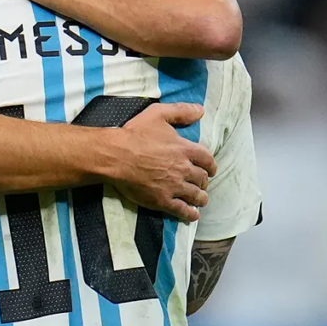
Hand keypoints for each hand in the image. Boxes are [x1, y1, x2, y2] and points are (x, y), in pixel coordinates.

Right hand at [110, 102, 216, 221]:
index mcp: (184, 149)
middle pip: (202, 178)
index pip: (207, 159)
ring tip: (201, 199)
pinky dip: (190, 213)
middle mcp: (183, 169)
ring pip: (196, 196)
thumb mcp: (157, 114)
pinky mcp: (163, 200)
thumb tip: (201, 111)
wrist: (116, 156)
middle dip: (204, 181)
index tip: (210, 169)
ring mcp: (174, 186)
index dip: (211, 165)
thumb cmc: (134, 134)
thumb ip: (180, 111)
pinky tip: (192, 214)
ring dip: (201, 198)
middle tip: (201, 183)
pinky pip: (182, 210)